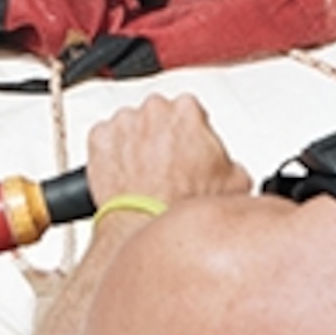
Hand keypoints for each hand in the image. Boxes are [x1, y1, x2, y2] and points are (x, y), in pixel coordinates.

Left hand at [85, 94, 249, 213]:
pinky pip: (106, 141)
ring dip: (137, 145)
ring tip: (146, 175)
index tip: (190, 151)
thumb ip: (234, 163)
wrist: (146, 224)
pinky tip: (125, 175)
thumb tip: (233, 170)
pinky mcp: (99, 139)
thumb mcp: (237, 183)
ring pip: (131, 127)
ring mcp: (123, 123)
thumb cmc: (183, 204)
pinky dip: (112, 154)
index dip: (192, 135)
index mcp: (187, 110)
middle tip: (168, 167)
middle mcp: (153, 110)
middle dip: (163, 136)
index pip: (190, 112)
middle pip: (158, 116)